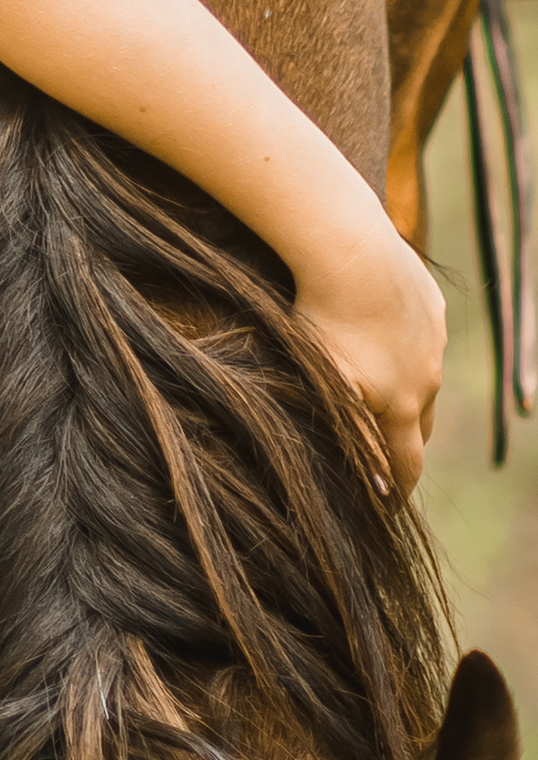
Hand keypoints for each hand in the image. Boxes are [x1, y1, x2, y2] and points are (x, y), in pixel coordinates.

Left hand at [295, 218, 445, 494]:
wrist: (351, 251)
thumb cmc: (325, 321)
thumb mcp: (331, 385)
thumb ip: (356, 437)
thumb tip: (379, 485)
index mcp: (404, 404)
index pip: (408, 463)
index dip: (398, 490)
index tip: (387, 509)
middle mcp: (429, 375)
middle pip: (420, 424)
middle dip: (404, 444)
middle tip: (382, 456)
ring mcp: (434, 338)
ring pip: (423, 378)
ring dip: (406, 394)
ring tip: (380, 396)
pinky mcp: (431, 305)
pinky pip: (422, 337)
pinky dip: (405, 349)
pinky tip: (380, 338)